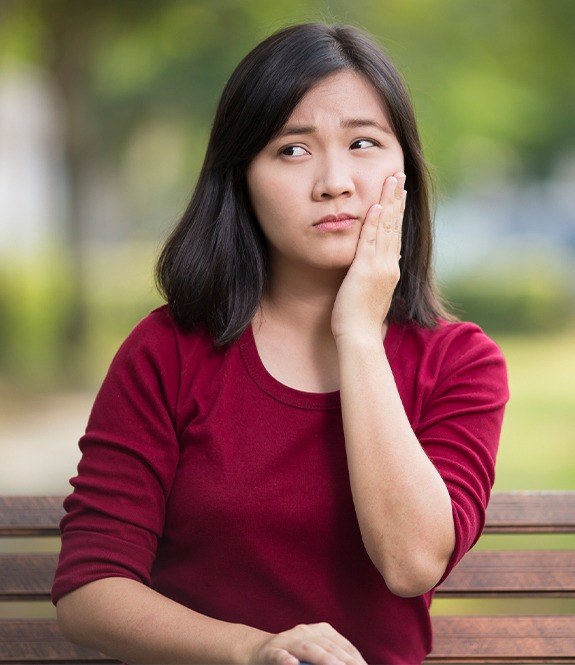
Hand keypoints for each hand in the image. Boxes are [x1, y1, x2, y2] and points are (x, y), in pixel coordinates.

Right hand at [247, 622, 366, 664]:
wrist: (255, 652)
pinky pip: (279, 655)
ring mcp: (287, 640)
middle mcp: (304, 632)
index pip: (342, 644)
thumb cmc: (291, 656)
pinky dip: (285, 660)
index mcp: (318, 631)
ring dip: (324, 659)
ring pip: (307, 649)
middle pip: (328, 646)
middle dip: (345, 661)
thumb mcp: (312, 654)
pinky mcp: (270, 651)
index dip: (355, 658)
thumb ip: (329, 657)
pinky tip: (292, 664)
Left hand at [331, 171, 405, 342]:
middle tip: (399, 175)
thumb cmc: (360, 321)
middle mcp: (389, 265)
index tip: (398, 194)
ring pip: (386, 228)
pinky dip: (373, 222)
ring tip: (392, 179)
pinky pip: (370, 241)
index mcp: (389, 270)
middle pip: (394, 225)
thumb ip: (376, 278)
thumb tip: (382, 266)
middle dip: (397, 198)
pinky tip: (375, 204)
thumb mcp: (371, 294)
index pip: (394, 235)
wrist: (359, 337)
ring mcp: (379, 267)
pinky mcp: (366, 271)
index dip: (396, 213)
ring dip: (389, 201)